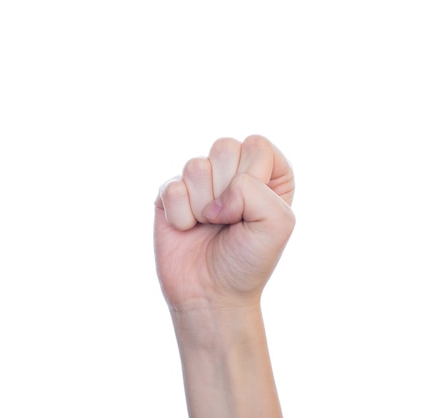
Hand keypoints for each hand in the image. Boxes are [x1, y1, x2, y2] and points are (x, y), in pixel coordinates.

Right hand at [154, 135, 294, 312]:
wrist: (212, 295)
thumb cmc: (248, 260)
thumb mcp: (277, 224)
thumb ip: (255, 189)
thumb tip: (211, 194)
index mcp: (267, 173)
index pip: (257, 145)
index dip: (254, 178)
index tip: (254, 211)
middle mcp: (233, 171)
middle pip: (224, 147)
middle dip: (227, 191)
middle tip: (229, 221)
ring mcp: (200, 182)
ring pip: (196, 166)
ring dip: (204, 206)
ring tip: (209, 226)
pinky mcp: (171, 194)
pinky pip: (172, 188)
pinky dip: (182, 216)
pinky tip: (188, 229)